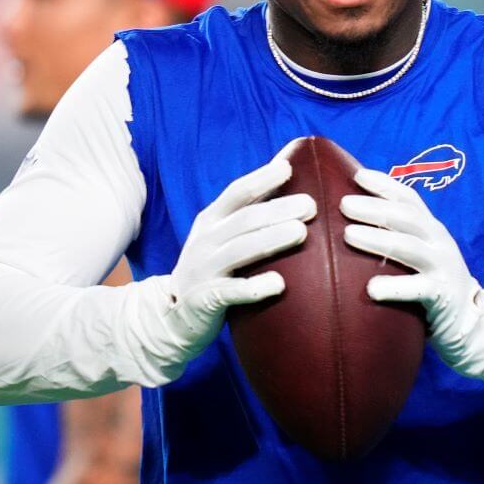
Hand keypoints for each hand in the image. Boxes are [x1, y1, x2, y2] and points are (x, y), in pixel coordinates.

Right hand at [160, 156, 315, 370]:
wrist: (172, 315)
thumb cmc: (212, 268)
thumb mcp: (220, 237)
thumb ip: (247, 216)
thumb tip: (287, 181)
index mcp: (211, 220)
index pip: (237, 193)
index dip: (261, 179)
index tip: (288, 168)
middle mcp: (205, 241)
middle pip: (244, 219)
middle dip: (278, 209)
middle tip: (310, 205)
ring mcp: (203, 270)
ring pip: (239, 250)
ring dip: (271, 239)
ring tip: (301, 232)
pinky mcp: (205, 300)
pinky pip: (231, 292)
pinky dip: (254, 287)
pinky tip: (279, 284)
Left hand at [341, 169, 483, 374]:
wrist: (472, 325)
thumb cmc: (432, 286)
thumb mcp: (419, 256)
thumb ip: (396, 239)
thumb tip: (349, 224)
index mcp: (430, 229)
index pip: (408, 199)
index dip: (385, 184)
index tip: (357, 175)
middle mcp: (438, 242)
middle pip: (406, 217)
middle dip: (374, 207)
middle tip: (343, 204)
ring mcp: (443, 268)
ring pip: (409, 247)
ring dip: (378, 239)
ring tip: (348, 235)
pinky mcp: (443, 296)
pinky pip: (418, 289)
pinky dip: (395, 287)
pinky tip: (371, 289)